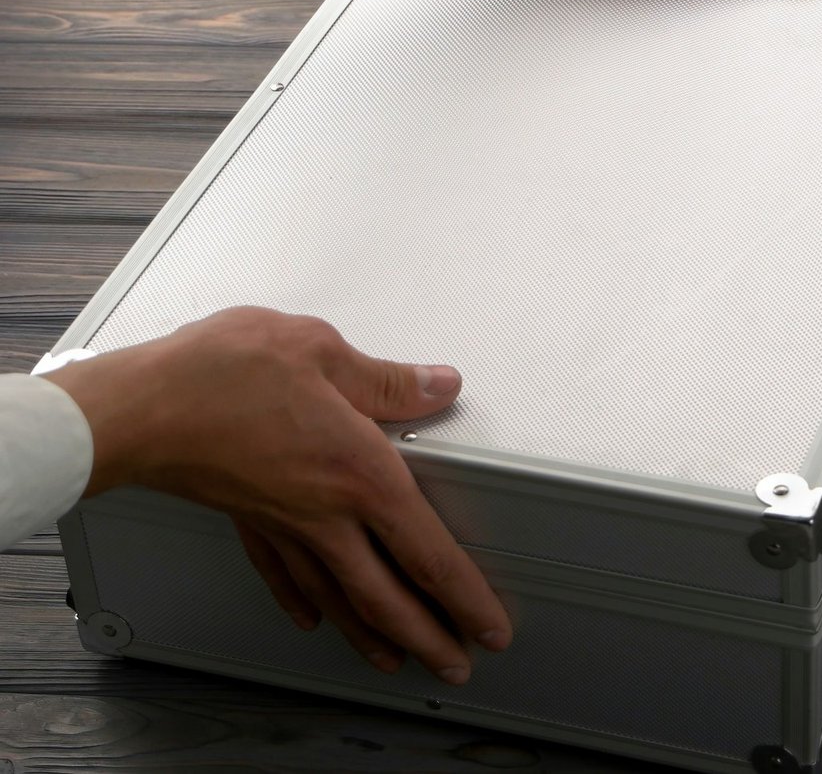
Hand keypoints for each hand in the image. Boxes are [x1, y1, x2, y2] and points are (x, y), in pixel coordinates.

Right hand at [44, 307, 511, 684]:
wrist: (136, 406)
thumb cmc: (219, 375)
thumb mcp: (320, 351)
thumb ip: (386, 379)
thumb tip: (438, 385)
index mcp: (361, 474)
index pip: (430, 554)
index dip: (466, 597)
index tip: (490, 626)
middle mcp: (325, 514)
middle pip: (388, 597)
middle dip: (429, 638)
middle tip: (456, 665)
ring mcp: (283, 525)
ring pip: (339, 598)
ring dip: (373, 635)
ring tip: (396, 659)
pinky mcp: (245, 519)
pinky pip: (283, 574)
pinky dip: (304, 601)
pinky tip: (311, 618)